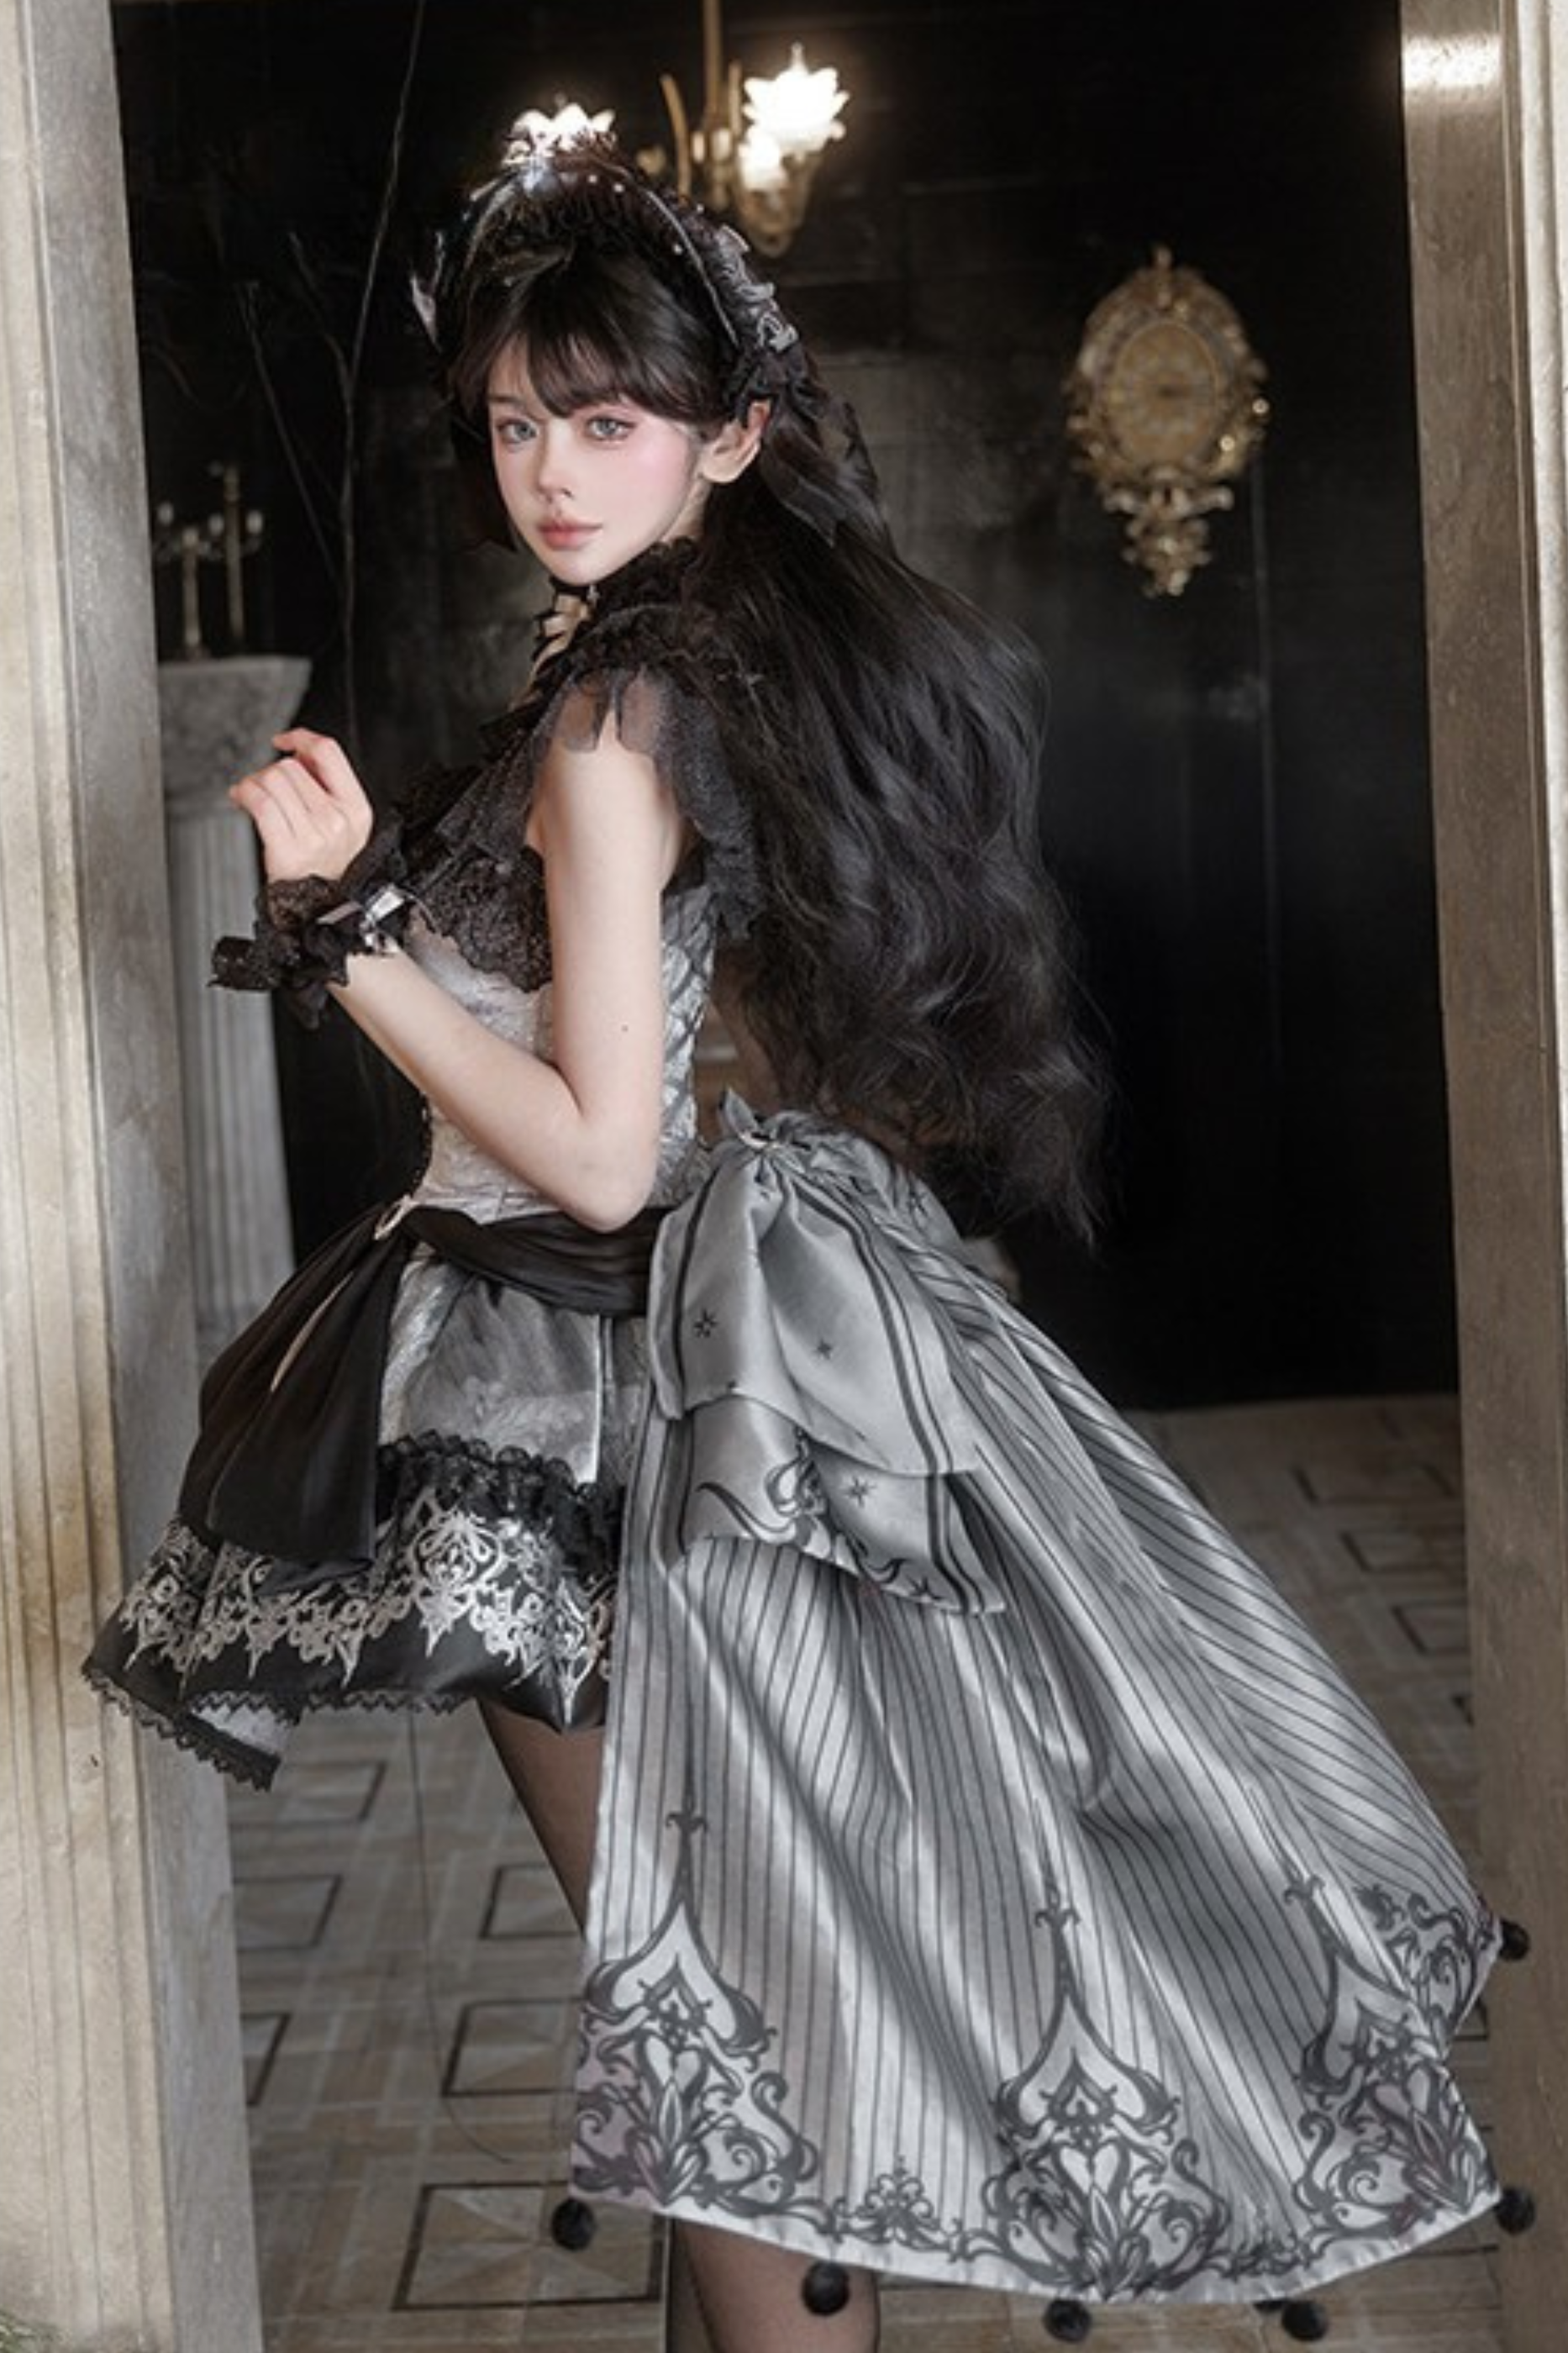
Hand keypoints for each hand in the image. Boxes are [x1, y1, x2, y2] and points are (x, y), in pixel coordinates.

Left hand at [230, 728, 374, 883]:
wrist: (322, 911)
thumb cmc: (327, 868)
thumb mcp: (342, 824)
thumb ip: (324, 787)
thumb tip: (295, 752)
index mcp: (356, 808)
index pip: (329, 752)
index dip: (301, 738)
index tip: (284, 741)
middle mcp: (337, 820)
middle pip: (292, 766)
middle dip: (269, 770)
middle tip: (263, 786)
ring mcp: (314, 836)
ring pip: (273, 779)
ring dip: (253, 782)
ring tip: (251, 795)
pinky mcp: (288, 849)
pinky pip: (260, 802)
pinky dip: (244, 793)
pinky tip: (241, 799)